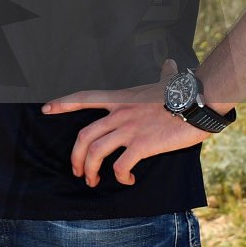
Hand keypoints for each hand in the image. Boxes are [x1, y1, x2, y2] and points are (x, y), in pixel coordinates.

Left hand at [43, 59, 211, 186]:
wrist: (199, 102)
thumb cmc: (185, 93)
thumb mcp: (167, 82)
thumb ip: (164, 74)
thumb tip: (172, 65)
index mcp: (121, 99)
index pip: (84, 97)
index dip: (63, 104)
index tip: (46, 109)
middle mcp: (119, 113)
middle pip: (84, 135)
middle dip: (76, 156)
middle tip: (78, 171)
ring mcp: (129, 129)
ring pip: (96, 151)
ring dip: (91, 170)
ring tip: (94, 181)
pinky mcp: (142, 145)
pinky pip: (121, 165)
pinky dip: (120, 175)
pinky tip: (127, 179)